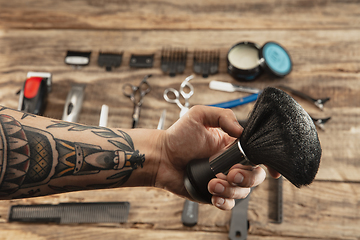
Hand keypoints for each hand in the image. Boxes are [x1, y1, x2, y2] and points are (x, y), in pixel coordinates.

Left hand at [155, 105, 272, 209]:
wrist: (161, 157)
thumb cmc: (178, 136)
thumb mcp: (199, 115)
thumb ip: (222, 116)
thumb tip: (241, 131)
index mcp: (232, 145)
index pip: (258, 154)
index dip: (269, 162)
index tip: (272, 170)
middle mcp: (231, 163)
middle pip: (256, 175)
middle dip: (248, 177)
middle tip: (232, 173)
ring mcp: (224, 179)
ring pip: (243, 191)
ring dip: (231, 189)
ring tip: (213, 182)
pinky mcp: (214, 193)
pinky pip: (228, 204)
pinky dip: (224, 202)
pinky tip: (214, 195)